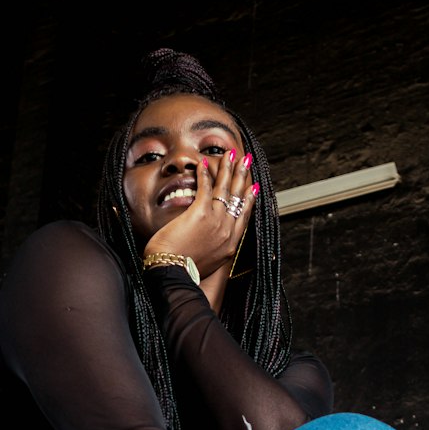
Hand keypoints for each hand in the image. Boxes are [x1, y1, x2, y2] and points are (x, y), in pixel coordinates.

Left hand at [145, 146, 257, 282]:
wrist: (175, 275)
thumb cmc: (183, 272)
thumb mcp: (206, 264)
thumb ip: (211, 250)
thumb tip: (205, 244)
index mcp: (230, 245)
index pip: (243, 217)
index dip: (249, 199)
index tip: (253, 187)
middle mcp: (227, 232)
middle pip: (238, 198)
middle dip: (243, 176)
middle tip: (246, 161)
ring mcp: (216, 222)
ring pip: (226, 189)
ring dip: (228, 168)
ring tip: (230, 154)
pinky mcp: (201, 213)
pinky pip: (206, 188)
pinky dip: (205, 174)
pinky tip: (204, 163)